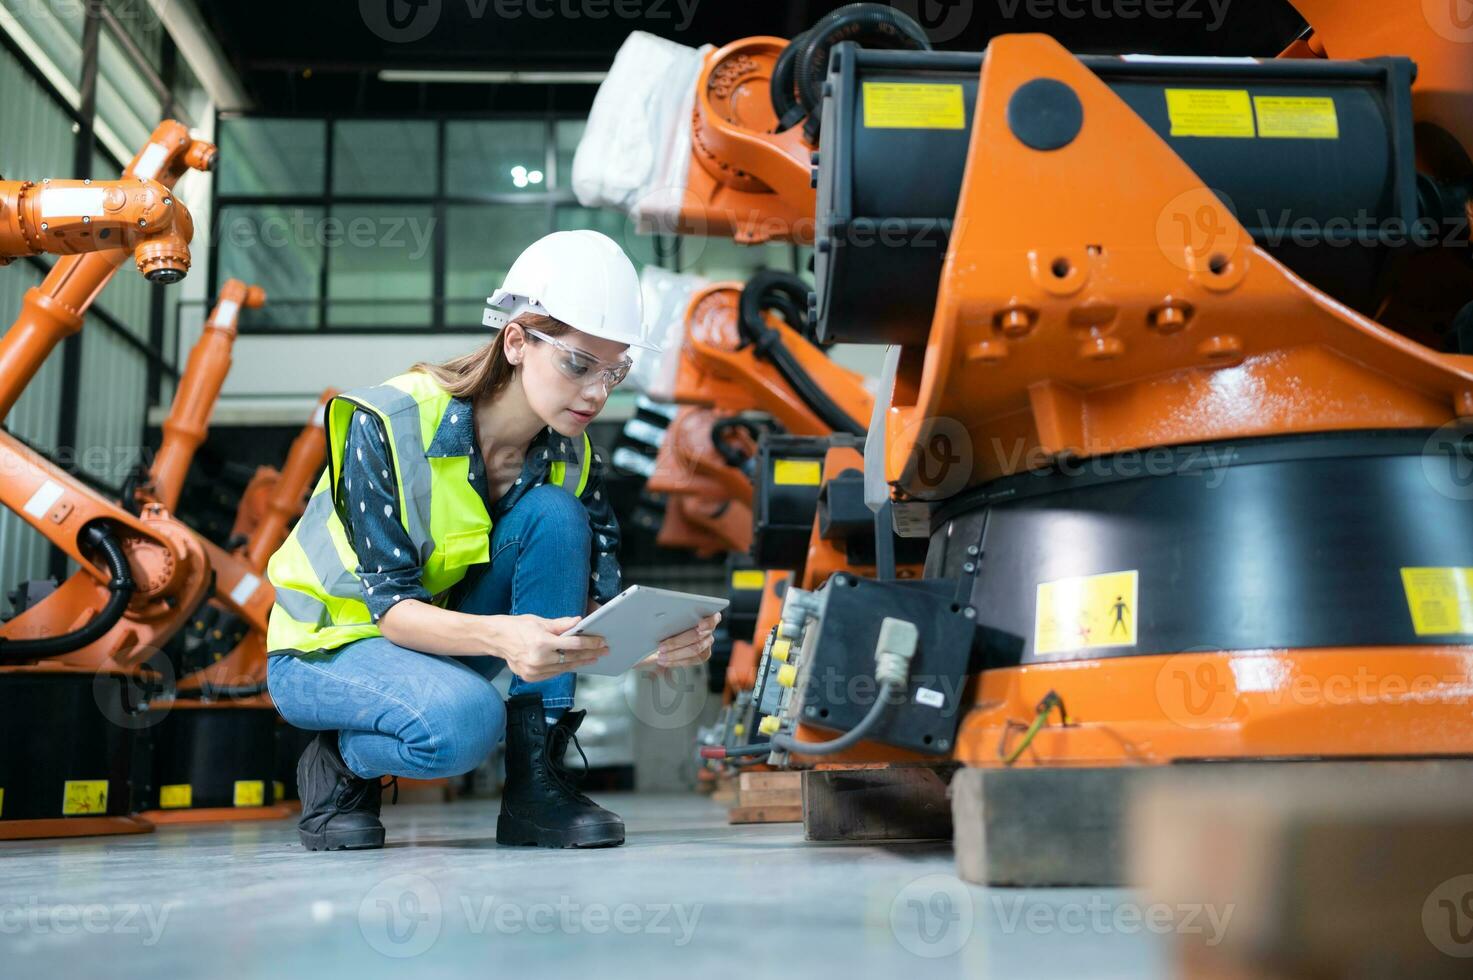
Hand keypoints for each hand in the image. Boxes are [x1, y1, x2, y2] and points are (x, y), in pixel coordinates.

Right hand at [491, 614, 607, 682]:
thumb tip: (579, 622)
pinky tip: (575, 662)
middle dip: (590, 653)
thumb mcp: (540, 621)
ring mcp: (535, 671)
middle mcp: (539, 660)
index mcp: (542, 643)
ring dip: (580, 662)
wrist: (495, 639)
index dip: (590, 643)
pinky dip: (565, 667)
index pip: (573, 644)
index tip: (601, 642)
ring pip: (564, 668)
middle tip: (603, 650)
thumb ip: (561, 624)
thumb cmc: (517, 627)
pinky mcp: (531, 678)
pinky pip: (554, 673)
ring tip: (593, 657)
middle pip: (572, 658)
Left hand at [638, 612, 720, 673]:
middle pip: (697, 637)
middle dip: (678, 642)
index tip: (699, 625)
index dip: (708, 622)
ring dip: (675, 653)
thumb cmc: (667, 623)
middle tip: (661, 646)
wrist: (665, 635)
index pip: (713, 618)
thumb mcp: (666, 617)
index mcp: (706, 615)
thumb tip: (654, 614)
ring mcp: (707, 644)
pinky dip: (676, 661)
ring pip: (694, 650)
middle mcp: (709, 630)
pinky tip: (664, 661)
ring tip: (660, 655)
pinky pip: (691, 660)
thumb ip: (668, 616)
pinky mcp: (702, 655)